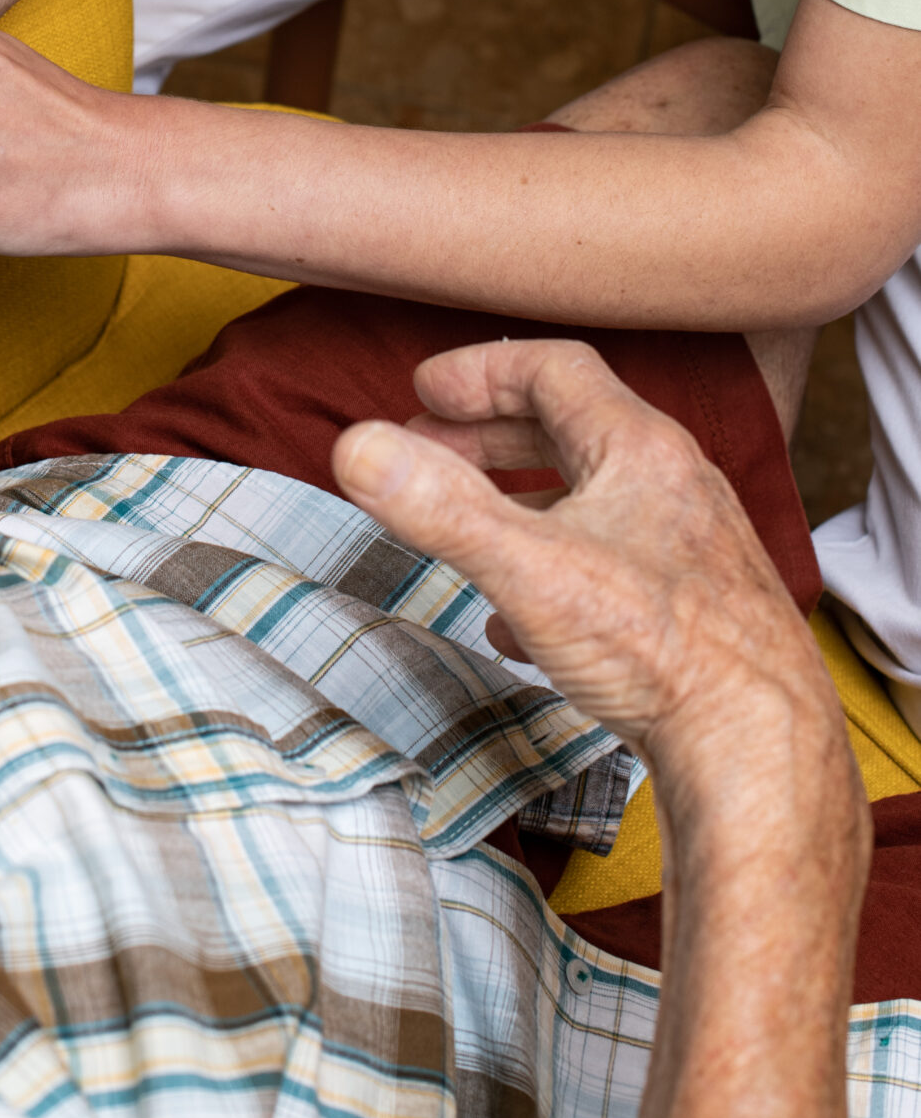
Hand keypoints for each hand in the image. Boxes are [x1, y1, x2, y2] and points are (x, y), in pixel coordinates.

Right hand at [330, 339, 848, 790]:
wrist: (760, 747)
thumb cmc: (661, 651)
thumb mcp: (528, 568)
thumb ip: (438, 506)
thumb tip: (356, 447)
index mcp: (641, 451)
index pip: (554, 370)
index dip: (480, 370)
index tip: (423, 391)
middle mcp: (676, 485)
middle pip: (572, 429)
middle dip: (488, 435)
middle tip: (426, 451)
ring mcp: (692, 547)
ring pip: (594, 499)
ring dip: (521, 500)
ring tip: (463, 527)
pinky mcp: (697, 608)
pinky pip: (614, 565)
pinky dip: (554, 566)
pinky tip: (517, 622)